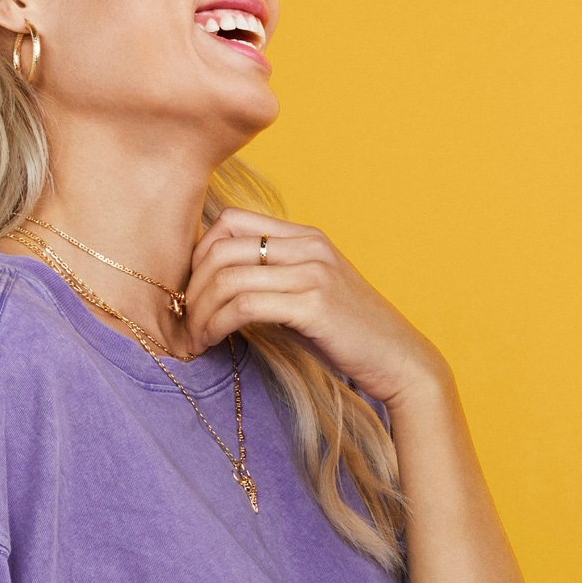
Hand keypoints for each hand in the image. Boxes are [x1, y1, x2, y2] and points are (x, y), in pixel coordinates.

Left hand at [184, 207, 446, 404]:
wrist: (400, 361)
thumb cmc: (348, 336)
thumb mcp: (306, 296)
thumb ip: (269, 282)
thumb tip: (210, 289)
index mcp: (305, 237)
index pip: (231, 221)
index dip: (199, 254)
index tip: (191, 293)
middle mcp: (309, 246)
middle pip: (221, 246)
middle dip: (190, 287)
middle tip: (181, 322)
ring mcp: (313, 272)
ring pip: (227, 277)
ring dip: (198, 312)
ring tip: (193, 339)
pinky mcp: (314, 304)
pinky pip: (244, 305)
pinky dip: (216, 325)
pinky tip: (212, 343)